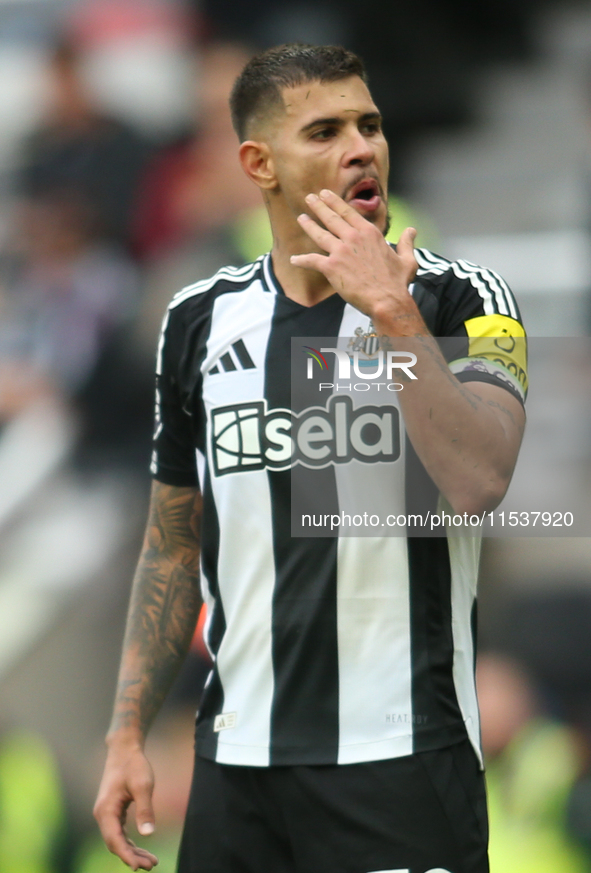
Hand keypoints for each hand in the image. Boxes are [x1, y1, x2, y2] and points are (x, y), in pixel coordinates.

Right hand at [93, 743, 158, 870]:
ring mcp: (106, 813)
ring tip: (150, 861)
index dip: (126, 855)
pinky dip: (129, 841)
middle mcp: (102, 814)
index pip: (114, 840)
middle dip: (132, 856)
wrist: (124, 748)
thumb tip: (148, 834)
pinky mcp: (112, 810)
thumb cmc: (133, 764)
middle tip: (152, 865)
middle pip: (115, 843)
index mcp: (106, 810)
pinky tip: (141, 848)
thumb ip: (145, 809)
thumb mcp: (143, 785)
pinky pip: (118, 832)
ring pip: (117, 839)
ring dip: (132, 851)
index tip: (139, 867)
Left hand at [290, 188, 418, 330]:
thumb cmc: (397, 282)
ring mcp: (341, 251)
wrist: (387, 300)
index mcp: (369, 233)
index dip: (335, 202)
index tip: (325, 194)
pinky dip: (301, 260)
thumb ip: (407, 242)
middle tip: (309, 198)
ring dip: (308, 225)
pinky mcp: (331, 268)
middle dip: (319, 206)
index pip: (348, 212)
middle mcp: (353, 238)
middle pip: (332, 218)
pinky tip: (294, 259)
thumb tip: (412, 230)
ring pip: (319, 234)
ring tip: (301, 218)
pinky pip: (312, 260)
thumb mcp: (407, 259)